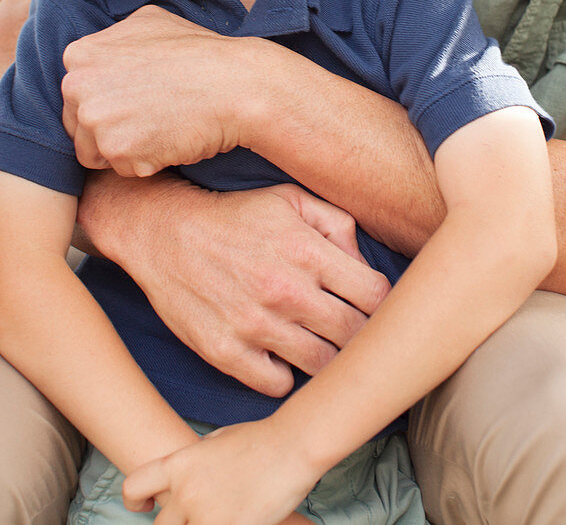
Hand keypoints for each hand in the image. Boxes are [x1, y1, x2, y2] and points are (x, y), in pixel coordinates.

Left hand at [62, 5, 250, 175]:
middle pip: (80, 126)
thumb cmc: (201, 53)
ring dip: (127, 149)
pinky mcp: (117, 150)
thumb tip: (105, 49)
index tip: (137, 100)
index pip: (76, 95)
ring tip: (161, 129)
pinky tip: (170, 142)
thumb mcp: (150, 21)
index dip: (108, 101)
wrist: (235, 84)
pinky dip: (147, 164)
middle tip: (152, 117)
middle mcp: (78, 85)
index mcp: (81, 55)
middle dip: (112, 128)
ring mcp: (96, 119)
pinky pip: (124, 170)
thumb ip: (115, 38)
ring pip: (97, 152)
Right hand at [78, 175, 389, 394]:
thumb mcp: (291, 200)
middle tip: (351, 327)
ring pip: (321, 365)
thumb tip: (365, 263)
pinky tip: (280, 352)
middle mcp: (285, 290)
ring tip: (318, 340)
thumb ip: (338, 224)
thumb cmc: (235, 216)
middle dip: (361, 333)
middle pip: (354, 335)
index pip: (376, 295)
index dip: (383, 302)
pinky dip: (285, 374)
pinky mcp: (226, 353)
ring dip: (327, 357)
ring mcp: (255, 326)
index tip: (372, 303)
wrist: (163, 233)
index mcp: (307, 251)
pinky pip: (277, 385)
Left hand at [123, 418, 316, 524]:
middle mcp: (186, 492)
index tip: (145, 507)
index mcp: (181, 464)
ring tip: (222, 513)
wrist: (291, 446)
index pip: (134, 486)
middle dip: (179, 522)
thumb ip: (195, 461)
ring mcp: (206, 516)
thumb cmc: (261, 439)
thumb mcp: (217, 440)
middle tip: (202, 512)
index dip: (134, 500)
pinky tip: (239, 519)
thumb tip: (188, 475)